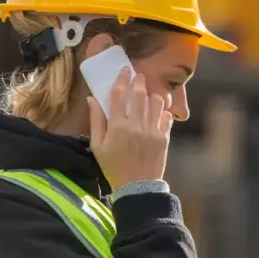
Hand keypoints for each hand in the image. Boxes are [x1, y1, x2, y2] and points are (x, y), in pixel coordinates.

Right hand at [88, 67, 172, 189]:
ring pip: (155, 103)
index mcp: (117, 126)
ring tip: (148, 94)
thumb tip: (92, 99)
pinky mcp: (164, 137)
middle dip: (139, 82)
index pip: (118, 95)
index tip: (124, 71)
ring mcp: (152, 130)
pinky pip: (166, 116)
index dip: (121, 80)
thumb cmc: (114, 166)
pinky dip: (162, 110)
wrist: (137, 186)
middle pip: (138, 95)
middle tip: (139, 76)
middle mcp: (136, 125)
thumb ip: (96, 121)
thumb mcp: (98, 146)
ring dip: (151, 95)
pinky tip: (157, 111)